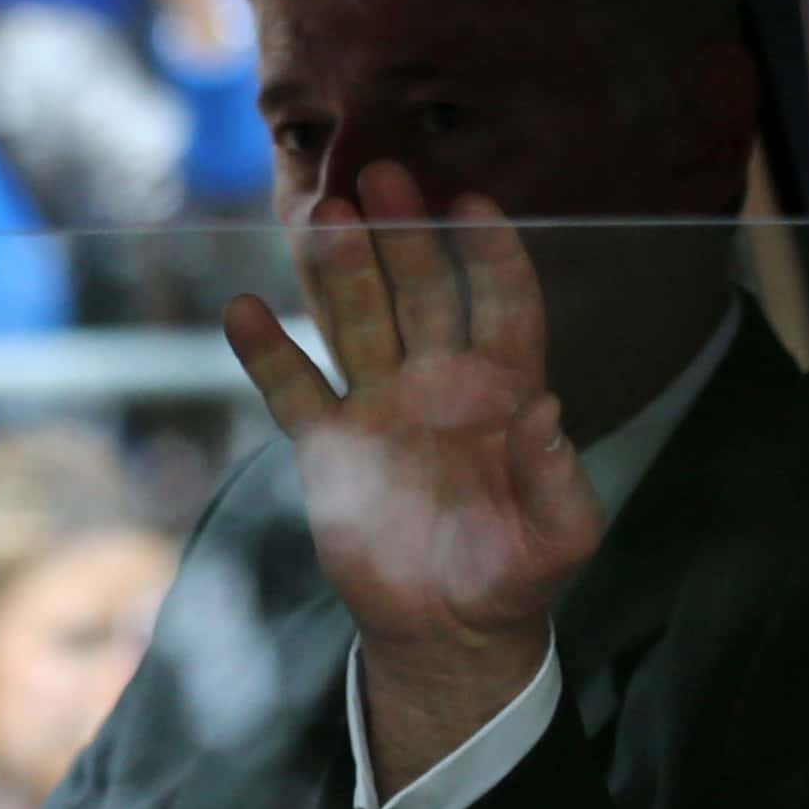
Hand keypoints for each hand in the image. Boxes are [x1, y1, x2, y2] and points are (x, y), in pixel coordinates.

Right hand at [225, 164, 605, 795]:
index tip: (475, 203)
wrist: (452, 632)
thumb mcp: (563, 536)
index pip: (502, 305)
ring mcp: (381, 408)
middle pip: (422, 292)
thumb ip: (559, 478)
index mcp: (506, 392)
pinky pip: (295, 390)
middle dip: (406, 235)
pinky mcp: (331, 448)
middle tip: (386, 177)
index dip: (492, 255)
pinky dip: (268, 353)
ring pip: (357, 321)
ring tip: (325, 217)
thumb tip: (546, 413)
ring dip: (341, 271)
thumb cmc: (518, 575)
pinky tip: (244, 309)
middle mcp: (440, 384)